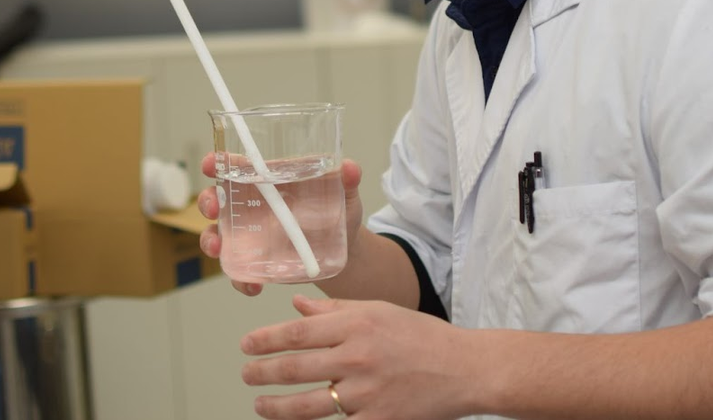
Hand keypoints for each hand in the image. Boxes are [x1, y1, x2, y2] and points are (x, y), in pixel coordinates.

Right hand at [197, 153, 365, 296]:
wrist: (345, 251)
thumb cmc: (340, 211)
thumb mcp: (345, 194)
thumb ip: (347, 180)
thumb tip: (351, 167)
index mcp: (269, 180)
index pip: (237, 165)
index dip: (218, 161)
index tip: (209, 163)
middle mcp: (253, 205)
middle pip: (218, 197)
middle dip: (208, 200)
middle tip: (212, 207)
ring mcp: (250, 235)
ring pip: (217, 233)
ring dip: (211, 240)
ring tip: (218, 248)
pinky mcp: (256, 261)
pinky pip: (239, 271)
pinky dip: (240, 279)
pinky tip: (252, 286)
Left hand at [240, 294, 475, 419]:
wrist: (465, 369)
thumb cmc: (422, 336)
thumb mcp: (379, 310)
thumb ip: (335, 311)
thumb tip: (296, 305)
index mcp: (357, 325)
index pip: (298, 332)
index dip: (266, 340)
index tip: (247, 345)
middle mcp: (358, 358)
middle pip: (295, 368)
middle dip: (262, 372)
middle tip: (246, 373)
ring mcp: (367, 393)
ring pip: (306, 404)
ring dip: (276, 407)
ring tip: (260, 404)